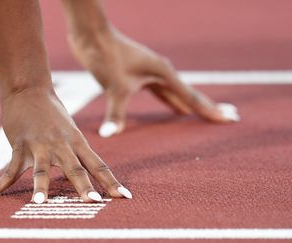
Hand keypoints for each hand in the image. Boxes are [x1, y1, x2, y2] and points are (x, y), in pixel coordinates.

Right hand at [0, 87, 131, 202]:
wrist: (30, 88)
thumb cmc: (53, 114)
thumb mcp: (71, 132)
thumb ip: (77, 154)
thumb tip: (84, 175)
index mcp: (77, 142)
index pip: (98, 165)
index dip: (111, 182)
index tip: (125, 198)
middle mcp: (61, 145)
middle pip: (75, 168)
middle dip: (83, 186)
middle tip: (92, 202)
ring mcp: (39, 145)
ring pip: (40, 169)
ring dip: (40, 187)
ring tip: (39, 204)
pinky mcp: (20, 144)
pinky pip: (8, 169)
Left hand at [68, 30, 239, 136]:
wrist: (91, 35)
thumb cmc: (105, 55)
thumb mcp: (114, 86)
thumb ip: (116, 113)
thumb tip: (109, 135)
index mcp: (163, 73)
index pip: (192, 97)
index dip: (210, 111)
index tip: (230, 119)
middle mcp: (161, 72)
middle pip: (189, 94)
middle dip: (207, 107)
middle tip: (229, 117)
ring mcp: (150, 72)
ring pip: (176, 93)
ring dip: (188, 105)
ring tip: (201, 115)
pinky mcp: (138, 74)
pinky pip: (161, 93)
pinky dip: (170, 102)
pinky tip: (173, 108)